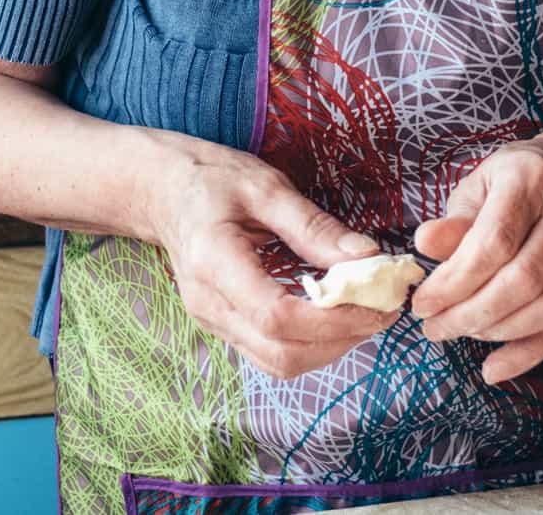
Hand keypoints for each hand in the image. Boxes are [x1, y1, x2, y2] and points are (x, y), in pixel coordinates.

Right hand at [144, 140, 397, 379]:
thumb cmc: (210, 179)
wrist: (160, 193)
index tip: (378, 302)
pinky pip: (270, 353)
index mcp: (214, 263)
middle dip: (341, 340)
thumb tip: (368, 258)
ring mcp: (213, 322)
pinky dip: (310, 344)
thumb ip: (314, 226)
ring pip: (279, 363)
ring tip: (364, 312)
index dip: (335, 320)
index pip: (278, 318)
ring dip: (329, 348)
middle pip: (282, 354)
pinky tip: (334, 314)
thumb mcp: (264, 186)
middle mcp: (209, 305)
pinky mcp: (223, 326)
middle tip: (382, 310)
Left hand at [409, 139, 542, 384]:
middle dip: (472, 313)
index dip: (456, 280)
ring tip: (461, 334)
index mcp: (530, 181)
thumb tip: (423, 245)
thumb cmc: (517, 182)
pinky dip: (529, 353)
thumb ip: (455, 221)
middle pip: (524, 279)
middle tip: (435, 328)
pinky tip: (495, 367)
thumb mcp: (480, 186)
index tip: (423, 304)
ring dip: (499, 333)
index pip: (495, 241)